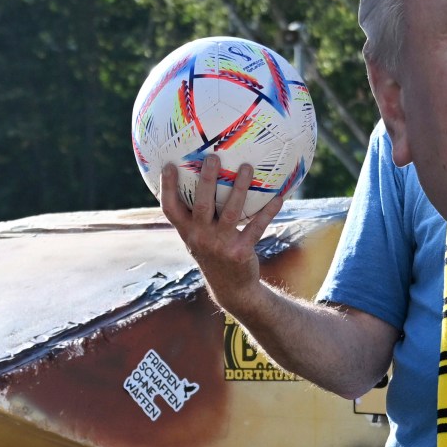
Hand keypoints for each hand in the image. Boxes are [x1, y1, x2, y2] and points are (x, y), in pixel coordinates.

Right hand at [157, 155, 296, 311]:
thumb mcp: (198, 238)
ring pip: (230, 212)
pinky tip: (279, 197)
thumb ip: (195, 216)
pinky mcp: (241, 251)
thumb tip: (199, 180)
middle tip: (212, 157)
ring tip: (247, 167)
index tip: (169, 164)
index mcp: (187, 232)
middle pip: (201, 205)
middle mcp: (200, 238)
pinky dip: (268, 211)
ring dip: (240, 188)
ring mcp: (220, 245)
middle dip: (206, 180)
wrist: (231, 289)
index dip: (167, 187)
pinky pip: (256, 226)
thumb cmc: (214, 254)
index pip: (170, 209)